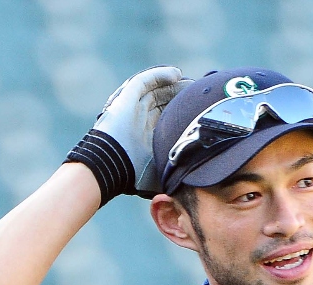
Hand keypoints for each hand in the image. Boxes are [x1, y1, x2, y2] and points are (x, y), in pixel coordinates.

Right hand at [66, 66, 186, 202]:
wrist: (111, 166)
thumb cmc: (134, 175)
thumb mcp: (161, 175)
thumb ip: (176, 176)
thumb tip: (194, 182)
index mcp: (147, 138)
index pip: (168, 120)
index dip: (183, 114)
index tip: (202, 110)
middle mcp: (140, 122)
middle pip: (163, 103)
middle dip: (180, 97)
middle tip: (199, 93)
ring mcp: (132, 109)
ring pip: (155, 90)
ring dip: (173, 85)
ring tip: (190, 83)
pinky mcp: (126, 99)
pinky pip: (144, 82)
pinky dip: (159, 76)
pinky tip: (176, 74)